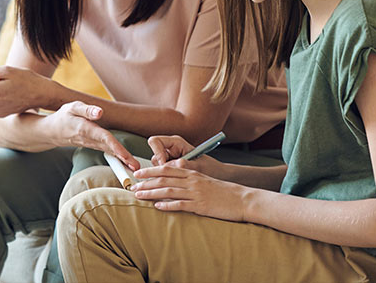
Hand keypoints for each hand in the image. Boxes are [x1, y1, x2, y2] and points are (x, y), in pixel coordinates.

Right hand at [50, 101, 139, 170]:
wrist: (52, 131)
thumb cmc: (64, 116)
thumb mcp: (72, 107)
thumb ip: (87, 110)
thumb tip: (100, 112)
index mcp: (85, 129)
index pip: (103, 137)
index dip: (114, 146)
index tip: (124, 155)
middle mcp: (89, 140)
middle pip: (109, 149)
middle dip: (122, 158)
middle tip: (137, 168)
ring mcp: (92, 145)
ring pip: (109, 152)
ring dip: (122, 160)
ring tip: (136, 167)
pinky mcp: (94, 146)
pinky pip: (107, 152)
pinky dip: (118, 157)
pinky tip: (128, 162)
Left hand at [130, 164, 246, 220]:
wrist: (242, 199)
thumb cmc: (223, 191)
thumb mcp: (205, 181)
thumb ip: (190, 179)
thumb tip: (174, 182)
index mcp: (193, 173)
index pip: (167, 169)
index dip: (151, 170)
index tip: (138, 173)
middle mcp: (192, 181)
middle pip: (164, 179)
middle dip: (146, 183)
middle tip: (133, 187)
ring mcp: (196, 193)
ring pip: (169, 191)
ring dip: (152, 193)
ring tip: (139, 196)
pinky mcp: (201, 206)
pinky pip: (181, 205)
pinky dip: (168, 206)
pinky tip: (157, 207)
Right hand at [148, 135, 221, 176]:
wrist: (217, 175)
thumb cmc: (210, 167)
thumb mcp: (198, 165)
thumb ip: (182, 164)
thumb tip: (167, 166)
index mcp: (176, 142)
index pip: (155, 141)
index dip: (156, 152)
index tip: (163, 164)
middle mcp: (170, 150)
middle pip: (153, 156)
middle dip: (158, 168)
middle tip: (168, 177)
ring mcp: (169, 160)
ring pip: (156, 168)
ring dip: (163, 176)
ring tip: (176, 181)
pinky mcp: (170, 170)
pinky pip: (161, 175)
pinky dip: (165, 181)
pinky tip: (174, 186)